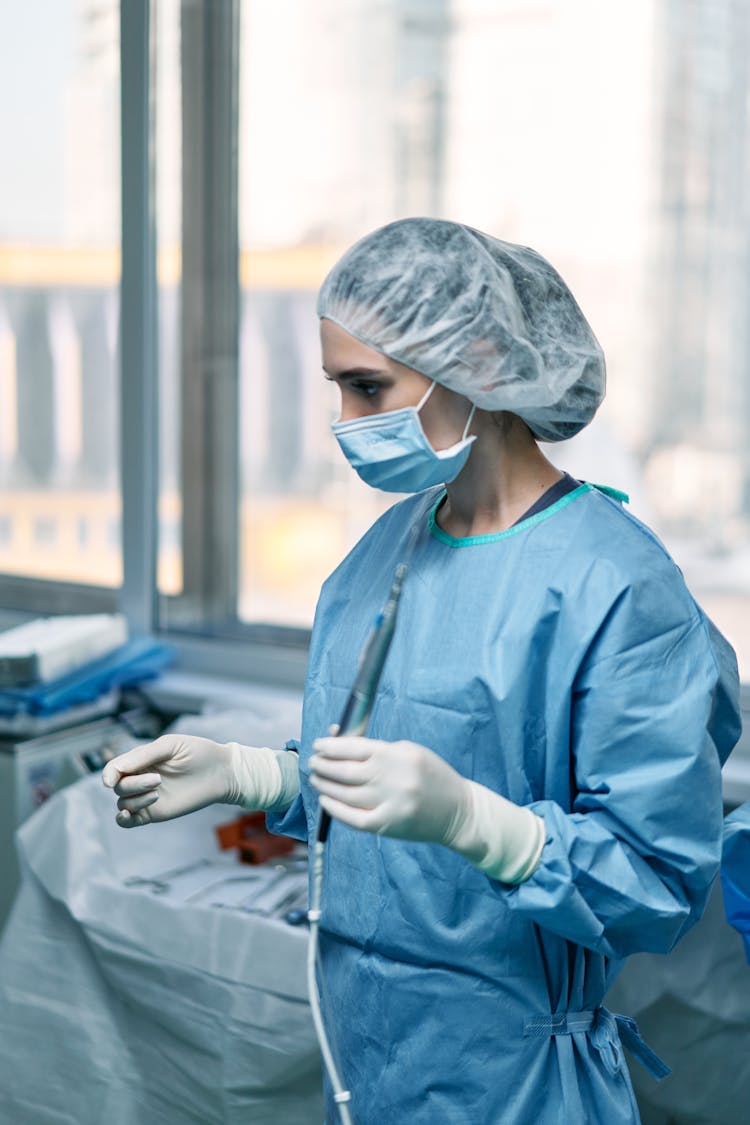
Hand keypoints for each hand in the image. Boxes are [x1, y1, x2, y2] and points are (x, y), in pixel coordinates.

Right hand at [102, 734, 235, 827]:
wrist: (222, 772)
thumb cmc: (198, 753)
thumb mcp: (170, 746)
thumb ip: (143, 755)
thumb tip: (115, 769)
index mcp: (141, 759)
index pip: (114, 768)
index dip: (109, 774)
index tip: (111, 779)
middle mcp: (140, 778)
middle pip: (119, 786)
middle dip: (133, 784)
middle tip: (158, 780)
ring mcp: (146, 796)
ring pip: (123, 802)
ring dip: (136, 800)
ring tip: (158, 793)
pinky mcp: (154, 813)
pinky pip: (129, 821)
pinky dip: (123, 819)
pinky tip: (128, 814)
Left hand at [310, 735, 469, 842]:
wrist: (458, 811)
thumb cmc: (431, 775)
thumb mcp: (409, 752)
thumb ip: (376, 747)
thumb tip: (340, 738)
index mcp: (399, 756)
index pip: (356, 747)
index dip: (332, 746)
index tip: (318, 744)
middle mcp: (394, 779)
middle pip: (347, 771)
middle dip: (324, 765)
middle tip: (313, 762)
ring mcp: (390, 804)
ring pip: (346, 794)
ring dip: (326, 785)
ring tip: (316, 778)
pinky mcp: (388, 825)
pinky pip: (354, 818)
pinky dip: (335, 809)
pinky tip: (326, 800)